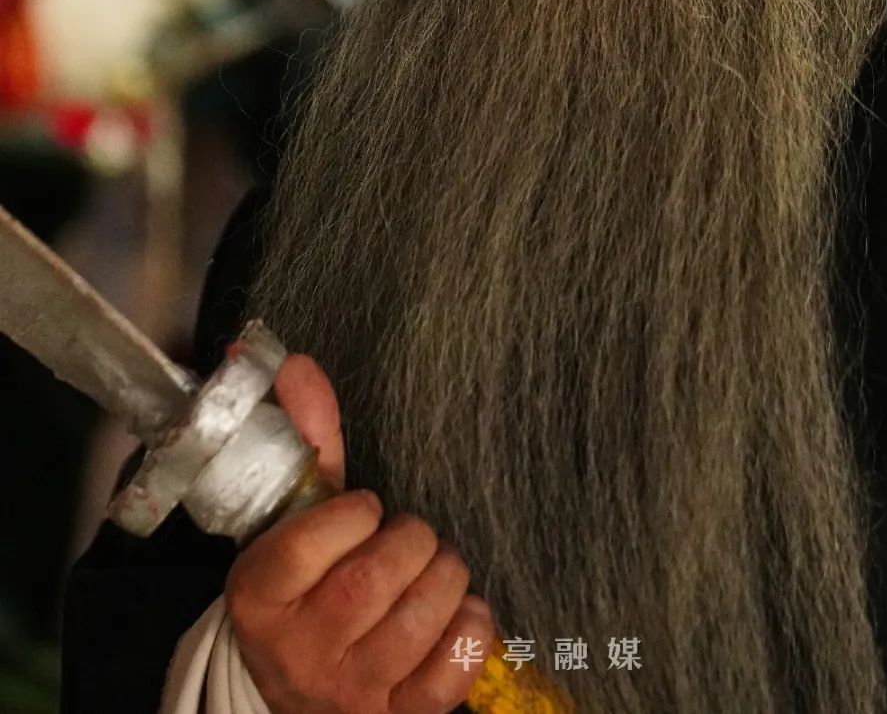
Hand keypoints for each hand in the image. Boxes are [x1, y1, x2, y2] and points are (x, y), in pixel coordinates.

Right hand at [225, 355, 495, 712]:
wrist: (297, 691)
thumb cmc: (307, 586)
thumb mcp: (296, 518)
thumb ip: (307, 439)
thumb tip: (298, 363)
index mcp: (259, 596)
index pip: (310, 543)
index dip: (354, 513)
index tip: (365, 508)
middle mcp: (299, 651)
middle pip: (373, 579)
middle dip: (411, 540)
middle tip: (408, 537)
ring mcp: (349, 692)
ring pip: (420, 617)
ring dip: (445, 576)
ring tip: (432, 569)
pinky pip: (454, 666)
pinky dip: (470, 628)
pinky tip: (456, 613)